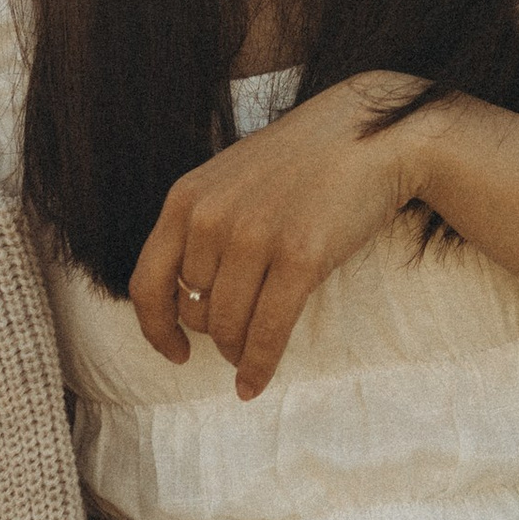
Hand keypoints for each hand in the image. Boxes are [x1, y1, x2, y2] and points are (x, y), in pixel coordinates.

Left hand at [130, 73, 434, 394]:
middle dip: (215, 335)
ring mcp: (255, 236)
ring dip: (238, 351)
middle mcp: (212, 217)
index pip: (146, 283)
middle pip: (194, 312)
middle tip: (240, 338)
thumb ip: (201, 226)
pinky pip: (268, 331)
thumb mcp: (231, 180)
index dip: (155, 329)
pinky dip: (259, 366)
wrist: (371, 135)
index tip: (175, 352)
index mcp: (186, 199)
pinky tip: (255, 384)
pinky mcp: (300, 256)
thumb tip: (187, 300)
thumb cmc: (302, 162)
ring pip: (227, 326)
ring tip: (251, 356)